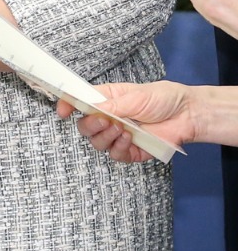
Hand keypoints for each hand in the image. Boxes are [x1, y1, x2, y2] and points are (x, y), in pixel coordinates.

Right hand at [56, 81, 196, 162]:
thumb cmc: (163, 99)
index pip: (80, 103)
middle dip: (90, 126)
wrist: (188, 116)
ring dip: (106, 137)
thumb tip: (92, 110)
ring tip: (122, 129)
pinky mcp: (130, 151)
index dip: (68, 105)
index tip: (62, 110)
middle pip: (85, 127)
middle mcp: (109, 118)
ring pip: (97, 143)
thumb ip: (113, 105)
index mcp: (106, 100)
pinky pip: (115, 155)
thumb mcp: (136, 95)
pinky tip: (130, 138)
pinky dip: (119, 148)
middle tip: (103, 121)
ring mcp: (119, 136)